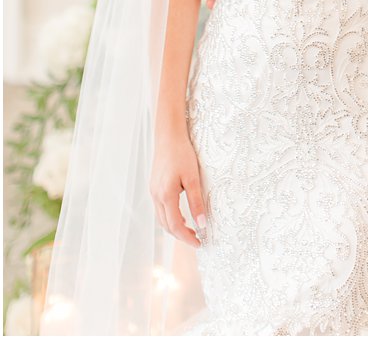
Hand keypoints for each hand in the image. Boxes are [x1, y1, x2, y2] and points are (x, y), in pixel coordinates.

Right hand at [150, 131, 205, 247]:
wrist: (168, 137)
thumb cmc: (182, 155)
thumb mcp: (193, 178)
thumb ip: (196, 201)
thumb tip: (202, 224)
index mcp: (166, 196)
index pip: (175, 225)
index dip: (187, 237)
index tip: (200, 244)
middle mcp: (156, 197)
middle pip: (167, 225)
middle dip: (181, 235)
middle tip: (197, 240)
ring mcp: (153, 192)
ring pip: (162, 218)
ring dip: (175, 227)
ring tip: (191, 231)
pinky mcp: (154, 187)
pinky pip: (161, 209)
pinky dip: (170, 217)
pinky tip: (182, 216)